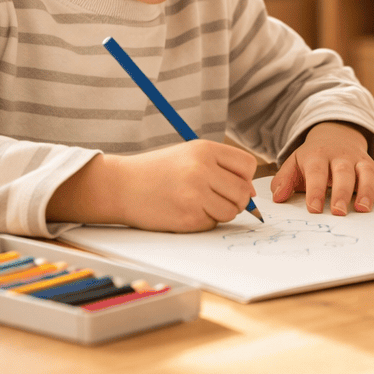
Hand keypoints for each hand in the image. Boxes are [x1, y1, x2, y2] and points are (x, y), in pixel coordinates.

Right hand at [113, 139, 258, 231]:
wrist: (121, 186)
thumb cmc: (158, 169)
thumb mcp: (189, 155)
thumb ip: (221, 167)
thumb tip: (252, 193)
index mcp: (204, 150)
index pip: (248, 166)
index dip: (244, 177)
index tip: (232, 181)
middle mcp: (202, 170)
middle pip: (244, 192)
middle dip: (236, 198)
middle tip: (216, 197)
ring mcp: (195, 195)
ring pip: (232, 211)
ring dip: (221, 211)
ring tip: (200, 203)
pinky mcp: (188, 218)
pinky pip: (213, 223)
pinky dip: (205, 220)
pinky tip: (186, 210)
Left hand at [271, 121, 373, 214]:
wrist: (335, 134)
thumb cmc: (313, 157)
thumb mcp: (294, 162)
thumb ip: (284, 179)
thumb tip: (277, 197)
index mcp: (318, 156)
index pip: (316, 172)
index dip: (315, 190)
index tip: (313, 208)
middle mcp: (341, 158)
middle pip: (343, 172)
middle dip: (342, 192)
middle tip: (339, 212)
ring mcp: (360, 162)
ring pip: (367, 173)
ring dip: (367, 190)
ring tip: (363, 209)